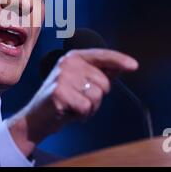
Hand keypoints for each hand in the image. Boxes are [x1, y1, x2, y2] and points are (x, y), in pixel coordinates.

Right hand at [7, 48, 138, 155]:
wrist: (38, 116)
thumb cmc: (63, 98)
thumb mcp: (81, 82)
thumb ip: (99, 72)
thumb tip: (121, 66)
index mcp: (73, 57)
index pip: (102, 55)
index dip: (119, 60)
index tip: (134, 65)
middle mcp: (67, 63)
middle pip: (104, 81)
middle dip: (97, 96)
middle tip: (80, 99)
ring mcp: (62, 76)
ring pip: (97, 95)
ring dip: (90, 107)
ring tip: (74, 105)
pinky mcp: (59, 92)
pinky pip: (86, 107)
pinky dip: (81, 115)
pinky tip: (69, 111)